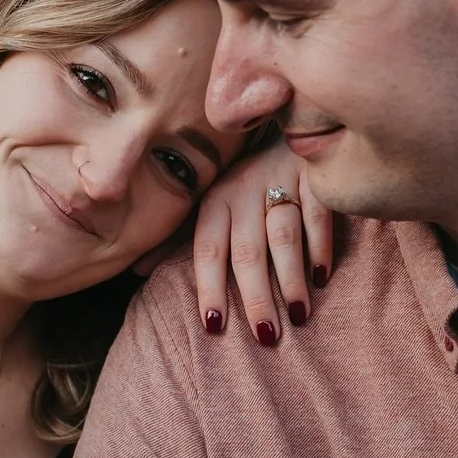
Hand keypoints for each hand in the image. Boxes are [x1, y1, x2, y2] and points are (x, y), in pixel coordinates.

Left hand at [192, 139, 332, 344]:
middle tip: (265, 336)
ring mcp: (280, 180)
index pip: (207, 250)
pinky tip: (321, 276)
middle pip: (247, 251)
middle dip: (256, 296)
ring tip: (297, 316)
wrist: (286, 121)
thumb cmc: (243, 178)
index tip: (214, 326)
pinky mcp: (314, 174)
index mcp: (214, 201)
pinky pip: (317, 214)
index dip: (209, 288)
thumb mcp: (207, 201)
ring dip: (290, 278)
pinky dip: (320, 245)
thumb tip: (136, 271)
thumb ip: (176, 238)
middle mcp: (243, 190)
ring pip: (283, 235)